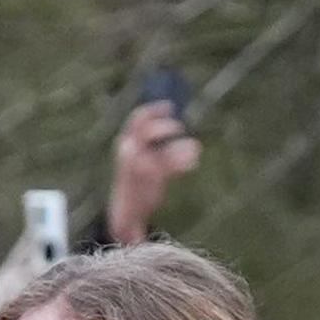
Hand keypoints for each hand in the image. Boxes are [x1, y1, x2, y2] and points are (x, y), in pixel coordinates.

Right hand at [106, 101, 198, 245]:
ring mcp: (140, 163)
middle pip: (151, 129)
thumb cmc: (136, 184)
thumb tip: (174, 127)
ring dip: (184, 148)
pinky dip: (186, 160)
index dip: (155, 109)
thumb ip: (150, 145)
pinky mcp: (152, 176)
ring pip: (167, 148)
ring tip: (194, 151)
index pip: (137, 118)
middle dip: (169, 126)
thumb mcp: (137, 160)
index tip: (170, 107)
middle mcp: (130, 151)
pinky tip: (192, 164)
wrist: (126, 212)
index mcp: (125, 144)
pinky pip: (173, 162)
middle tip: (181, 129)